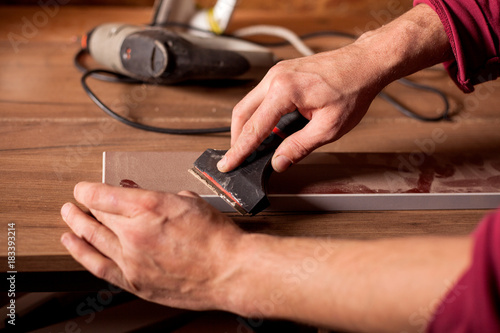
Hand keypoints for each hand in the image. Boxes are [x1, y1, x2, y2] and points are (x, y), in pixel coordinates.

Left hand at [60, 182, 242, 310]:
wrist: (229, 271)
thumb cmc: (216, 237)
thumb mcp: (189, 201)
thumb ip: (159, 196)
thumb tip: (142, 195)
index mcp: (148, 207)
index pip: (101, 194)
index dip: (87, 189)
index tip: (84, 189)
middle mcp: (135, 233)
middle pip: (97, 216)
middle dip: (84, 207)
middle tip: (76, 204)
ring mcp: (132, 260)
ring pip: (93, 240)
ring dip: (77, 227)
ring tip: (68, 219)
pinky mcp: (135, 282)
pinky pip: (99, 267)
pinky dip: (82, 254)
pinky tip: (74, 246)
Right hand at [217, 45, 384, 172]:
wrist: (363, 64)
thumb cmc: (352, 90)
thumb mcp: (328, 128)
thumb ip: (299, 147)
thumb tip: (279, 162)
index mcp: (284, 90)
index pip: (254, 127)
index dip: (239, 150)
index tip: (228, 164)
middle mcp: (275, 78)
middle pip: (241, 112)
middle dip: (237, 138)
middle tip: (238, 158)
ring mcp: (277, 73)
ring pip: (249, 103)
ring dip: (248, 126)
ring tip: (254, 147)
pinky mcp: (282, 73)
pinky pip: (261, 96)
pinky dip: (259, 115)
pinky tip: (268, 129)